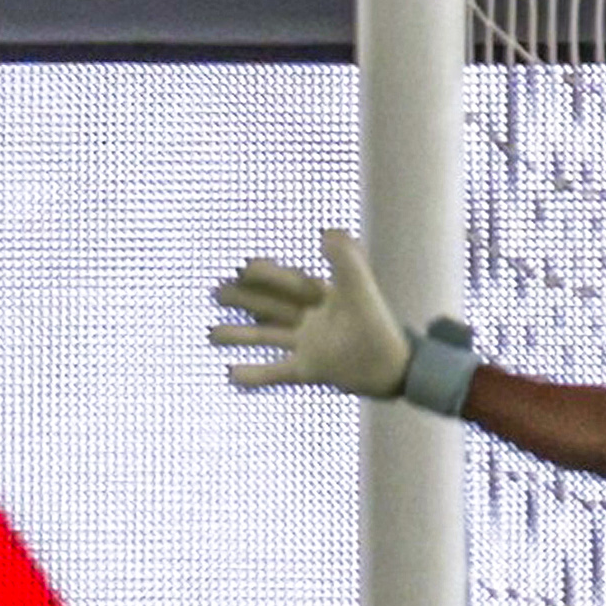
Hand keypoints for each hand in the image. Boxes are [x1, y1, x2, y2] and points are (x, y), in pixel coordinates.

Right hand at [209, 225, 419, 397]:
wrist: (395, 368)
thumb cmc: (379, 326)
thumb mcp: (360, 291)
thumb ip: (346, 260)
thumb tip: (326, 230)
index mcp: (327, 298)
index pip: (291, 283)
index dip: (268, 275)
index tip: (241, 267)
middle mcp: (314, 319)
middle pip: (273, 306)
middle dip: (245, 299)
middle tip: (215, 292)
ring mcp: (310, 345)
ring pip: (268, 336)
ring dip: (240, 335)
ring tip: (210, 333)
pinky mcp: (310, 370)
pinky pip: (276, 372)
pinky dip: (254, 374)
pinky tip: (230, 374)